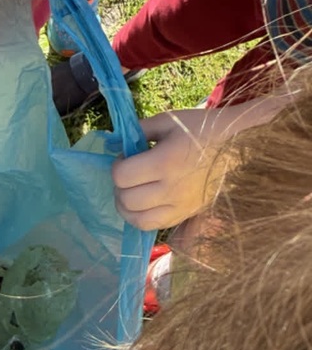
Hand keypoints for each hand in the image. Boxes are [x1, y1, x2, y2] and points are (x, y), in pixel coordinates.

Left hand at [112, 108, 234, 230]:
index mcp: (165, 162)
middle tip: (128, 174)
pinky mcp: (186, 215)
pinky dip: (141, 218)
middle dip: (119, 186)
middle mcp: (171, 189)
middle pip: (126, 200)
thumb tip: (114, 143)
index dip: (117, 166)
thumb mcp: (167, 121)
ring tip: (131, 192)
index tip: (126, 158)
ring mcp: (180, 206)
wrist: (235, 146)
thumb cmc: (199, 130)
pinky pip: (154, 227)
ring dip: (126, 207)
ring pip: (137, 220)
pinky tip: (143, 204)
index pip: (121, 176)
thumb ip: (138, 131)